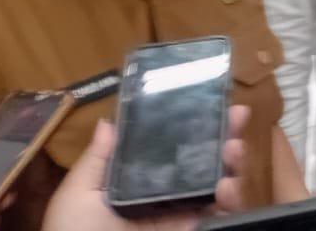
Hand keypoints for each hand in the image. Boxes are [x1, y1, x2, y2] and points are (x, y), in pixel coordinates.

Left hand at [43, 107, 248, 230]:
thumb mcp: (78, 194)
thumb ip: (97, 159)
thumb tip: (108, 120)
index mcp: (141, 182)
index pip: (174, 148)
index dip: (194, 125)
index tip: (211, 100)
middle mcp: (168, 195)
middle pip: (206, 161)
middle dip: (227, 134)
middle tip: (237, 116)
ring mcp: (185, 216)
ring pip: (222, 183)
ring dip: (234, 162)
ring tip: (233, 149)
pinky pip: (223, 215)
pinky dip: (232, 199)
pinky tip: (226, 186)